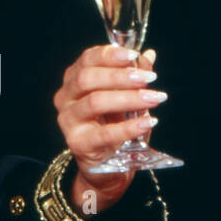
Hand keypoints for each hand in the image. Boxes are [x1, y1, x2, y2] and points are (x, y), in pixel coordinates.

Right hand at [53, 46, 164, 213]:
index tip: (134, 56)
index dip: (110, 54)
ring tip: (154, 99)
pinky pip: (104, 133)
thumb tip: (148, 56)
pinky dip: (129, 127)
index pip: (87, 59)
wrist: (107, 165)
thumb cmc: (114, 126)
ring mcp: (68, 121)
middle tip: (150, 78)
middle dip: (121, 76)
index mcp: (75, 80)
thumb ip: (136, 77)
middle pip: (88, 79)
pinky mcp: (78, 143)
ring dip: (129, 99)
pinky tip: (149, 122)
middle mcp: (66, 97)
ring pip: (95, 102)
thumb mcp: (128, 99)